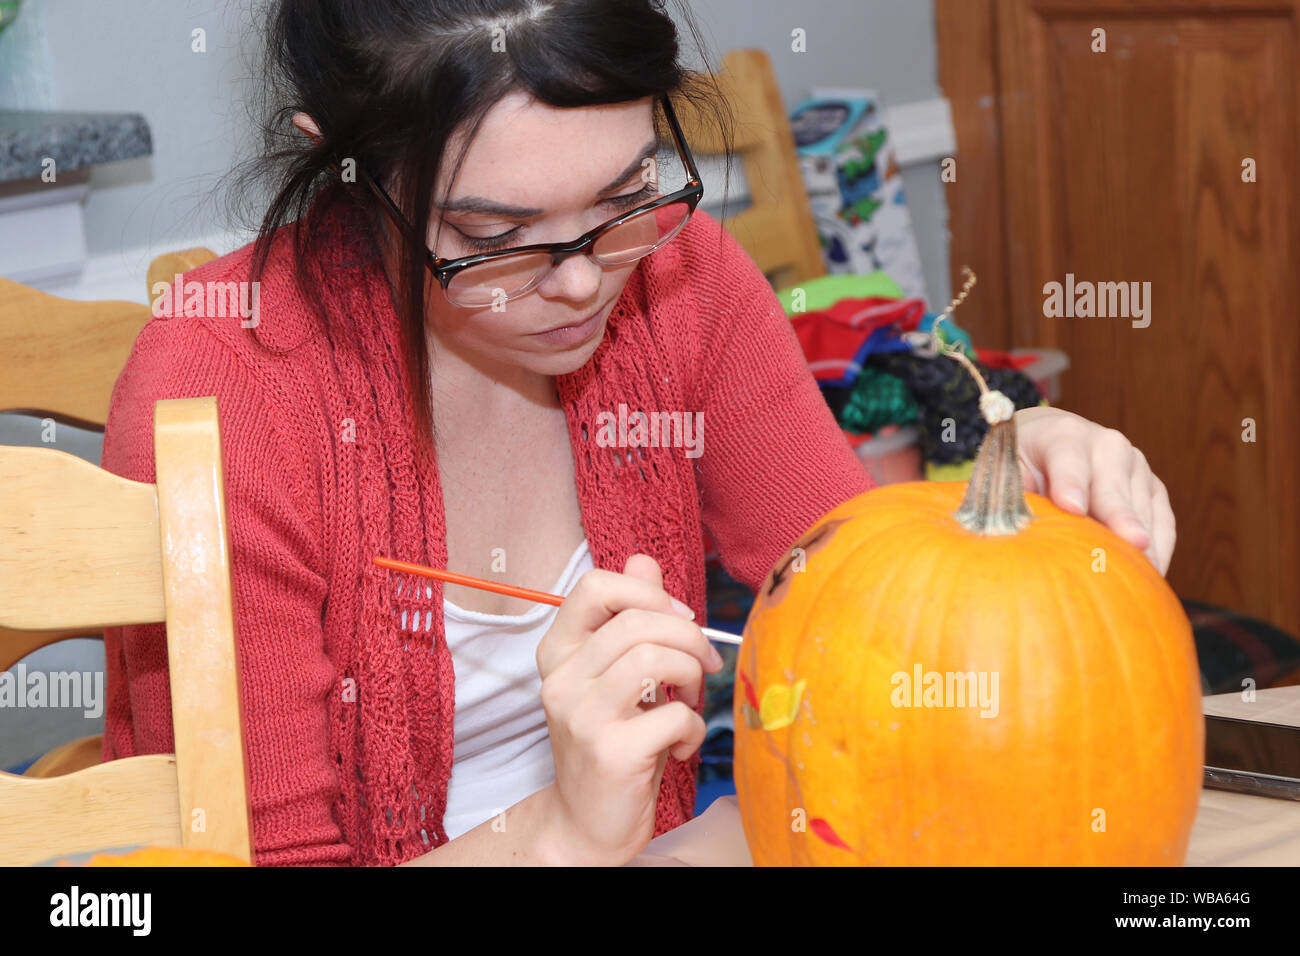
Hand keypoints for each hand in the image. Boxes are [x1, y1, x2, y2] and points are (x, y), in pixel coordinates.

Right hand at [534, 555, 721, 864]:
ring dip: (692, 677)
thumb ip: (628, 617)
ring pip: (655, 658)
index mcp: (559, 652)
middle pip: (638, 621)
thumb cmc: (611, 741)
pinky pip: (673, 715)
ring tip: (689, 703)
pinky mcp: (610, 752)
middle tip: (706, 665)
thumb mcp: (615, 675)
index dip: (648, 594)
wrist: (587, 823)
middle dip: (689, 637)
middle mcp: (561, 679)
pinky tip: (679, 745)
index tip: (679, 620)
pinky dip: (692, 728)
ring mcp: (582, 716)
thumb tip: (643, 562)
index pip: (594, 586)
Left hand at [1012, 406, 1174, 574]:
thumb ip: (1008, 494)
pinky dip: (1160, 549)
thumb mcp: (1004, 469)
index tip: (1072, 506)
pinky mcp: (1152, 489)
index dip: (1070, 481)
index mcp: (1062, 435)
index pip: (1067, 457)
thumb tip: (1004, 530)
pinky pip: (1162, 522)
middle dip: (1120, 516)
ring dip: (1141, 543)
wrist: (1047, 440)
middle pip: (1112, 487)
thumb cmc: (1020, 461)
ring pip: (1141, 508)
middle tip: (1131, 545)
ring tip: (1139, 579)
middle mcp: (1106, 445)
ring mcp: (1135, 466)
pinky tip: (1151, 576)